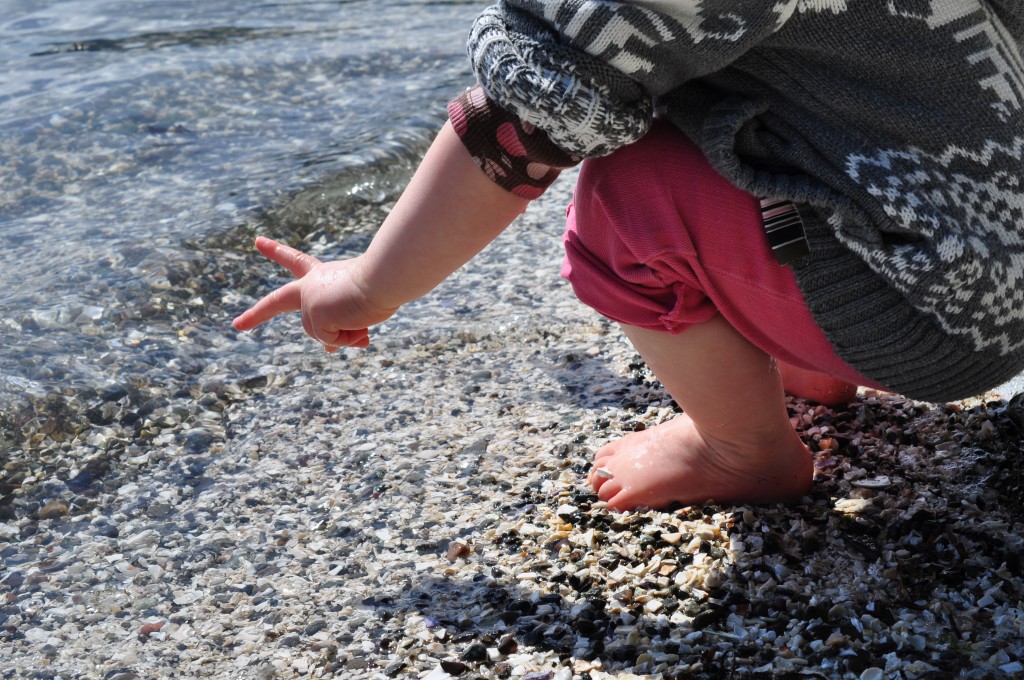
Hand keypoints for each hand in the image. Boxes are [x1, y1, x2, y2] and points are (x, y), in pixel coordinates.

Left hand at [232, 237, 398, 351]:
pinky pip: (332, 340)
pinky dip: (349, 337)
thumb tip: (331, 349)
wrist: (383, 278)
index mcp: (321, 273)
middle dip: (256, 314)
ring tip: (363, 316)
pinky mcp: (314, 316)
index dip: (277, 251)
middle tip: (237, 325)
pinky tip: (360, 322)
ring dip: (347, 333)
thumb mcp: (358, 307)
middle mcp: (310, 285)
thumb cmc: (381, 284)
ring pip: (322, 335)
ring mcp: (309, 301)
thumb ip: (342, 327)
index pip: (296, 260)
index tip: (258, 242)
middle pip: (279, 302)